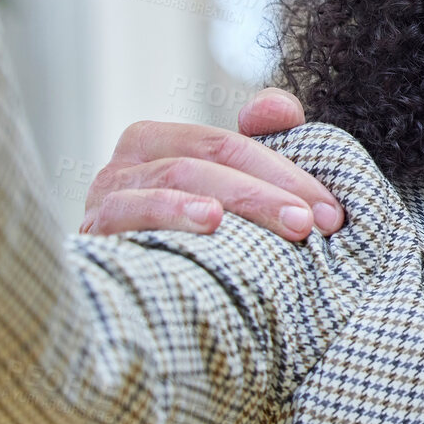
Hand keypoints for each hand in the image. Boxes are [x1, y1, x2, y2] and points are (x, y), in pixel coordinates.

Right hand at [79, 88, 336, 241]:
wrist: (122, 315)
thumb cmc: (183, 245)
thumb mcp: (224, 193)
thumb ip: (258, 143)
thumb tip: (277, 108)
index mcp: (156, 143)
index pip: (228, 143)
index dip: (286, 171)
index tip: (332, 212)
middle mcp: (126, 164)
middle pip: (208, 156)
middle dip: (271, 188)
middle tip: (315, 224)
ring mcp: (104, 197)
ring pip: (177, 176)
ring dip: (238, 197)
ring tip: (287, 224)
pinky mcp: (91, 234)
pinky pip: (130, 211)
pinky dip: (174, 210)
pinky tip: (212, 221)